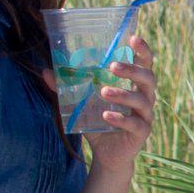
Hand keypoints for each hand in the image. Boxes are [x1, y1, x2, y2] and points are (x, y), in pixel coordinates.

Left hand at [81, 42, 160, 171]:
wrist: (107, 154)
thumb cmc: (99, 122)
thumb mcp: (82, 103)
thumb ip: (68, 88)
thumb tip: (45, 71)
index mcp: (135, 85)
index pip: (146, 63)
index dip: (143, 50)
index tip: (133, 38)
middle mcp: (145, 98)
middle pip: (148, 78)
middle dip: (133, 70)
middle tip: (113, 66)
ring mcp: (145, 116)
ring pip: (142, 100)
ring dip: (123, 94)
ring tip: (103, 92)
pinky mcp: (141, 133)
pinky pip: (135, 124)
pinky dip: (120, 119)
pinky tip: (105, 116)